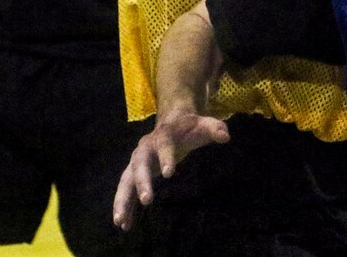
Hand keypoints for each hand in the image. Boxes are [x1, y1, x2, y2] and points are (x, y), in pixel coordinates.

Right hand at [113, 112, 229, 230]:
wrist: (172, 123)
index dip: (166, 158)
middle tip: (147, 200)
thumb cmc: (190, 127)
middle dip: (142, 182)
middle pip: (139, 164)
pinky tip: (124, 224)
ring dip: (122, 200)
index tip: (170, 174)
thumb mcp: (204, 125)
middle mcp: (145, 149)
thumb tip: (225, 137)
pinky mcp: (134, 174)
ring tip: (120, 220)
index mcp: (163, 135)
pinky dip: (124, 206)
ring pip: (126, 180)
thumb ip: (216, 128)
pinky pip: (126, 191)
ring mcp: (137, 162)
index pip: (164, 145)